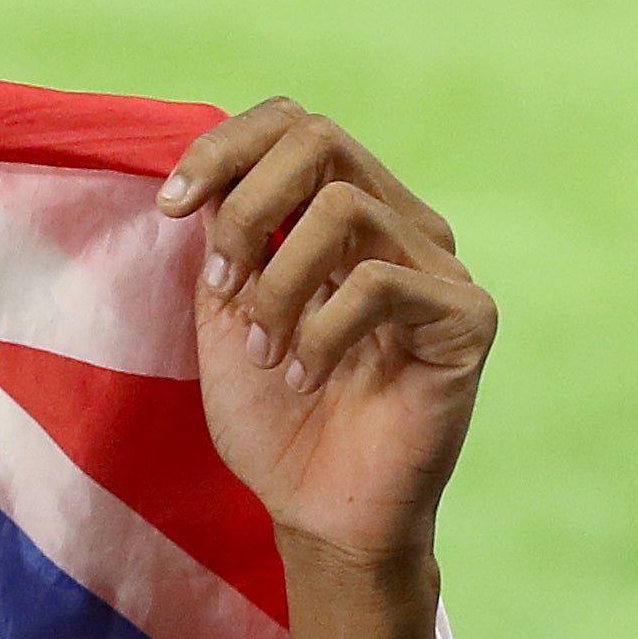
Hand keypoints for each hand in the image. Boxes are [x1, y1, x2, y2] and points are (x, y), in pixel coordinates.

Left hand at [154, 98, 493, 576]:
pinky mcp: (467, 316)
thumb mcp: (228, 315)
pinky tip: (307, 378)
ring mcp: (439, 266)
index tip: (170, 207)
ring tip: (268, 354)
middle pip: (320, 138)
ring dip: (280, 285)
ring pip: (343, 209)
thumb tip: (209, 173)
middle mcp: (400, 224)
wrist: (321, 514)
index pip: (294, 125)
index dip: (225, 148)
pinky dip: (321, 330)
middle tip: (222, 287)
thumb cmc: (276, 421)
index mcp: (345, 214)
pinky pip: (379, 281)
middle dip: (247, 207)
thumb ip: (226, 238)